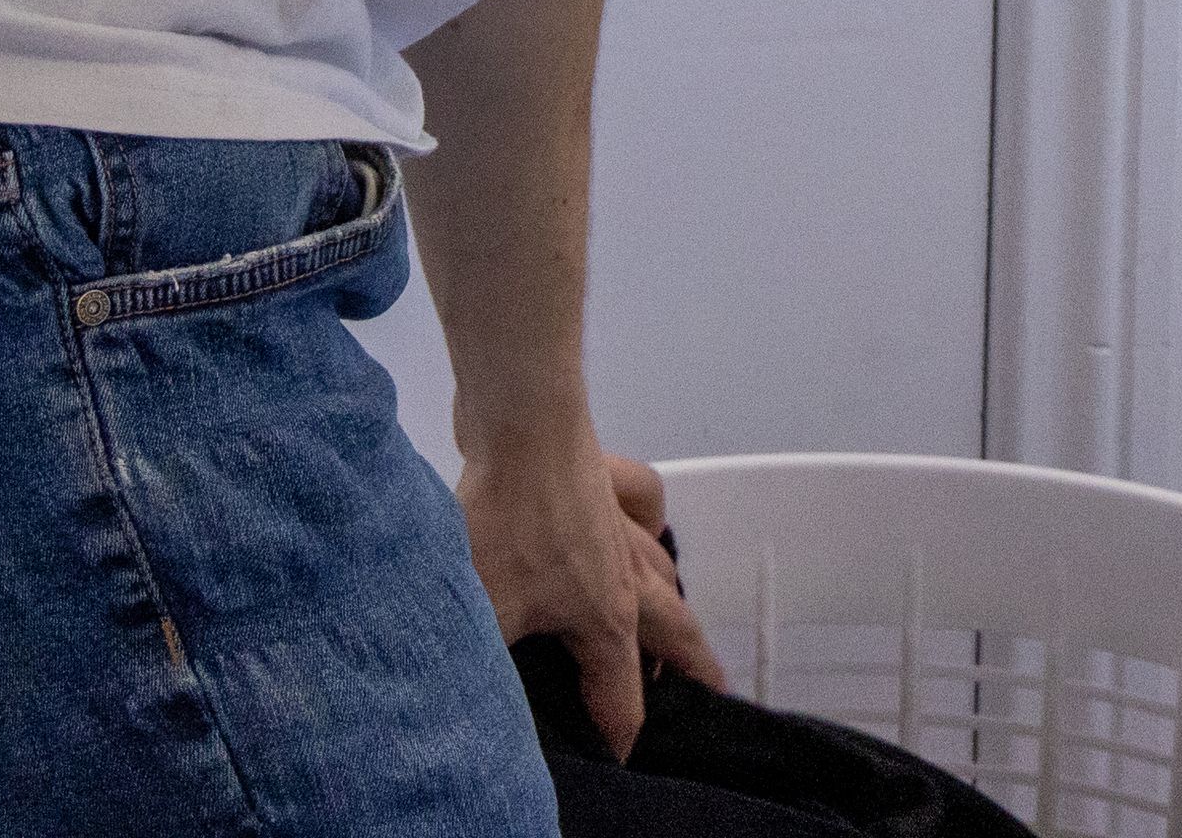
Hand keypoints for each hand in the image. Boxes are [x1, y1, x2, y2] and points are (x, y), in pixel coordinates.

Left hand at [463, 432, 718, 760]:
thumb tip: (473, 708)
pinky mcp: (606, 478)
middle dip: (689, 670)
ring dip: (672, 600)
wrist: (520, 422)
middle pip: (675, 634)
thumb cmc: (504, 518)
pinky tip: (637, 524)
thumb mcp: (487, 614)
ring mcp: (621, 523)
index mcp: (607, 620)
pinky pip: (645, 503)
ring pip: (665, 568)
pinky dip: (647, 519)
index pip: (623, 698)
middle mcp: (628, 575)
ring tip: (672, 620)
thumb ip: (486, 671)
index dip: (619, 737)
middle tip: (708, 692)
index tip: (615, 760)